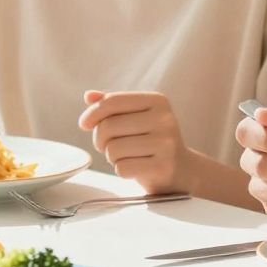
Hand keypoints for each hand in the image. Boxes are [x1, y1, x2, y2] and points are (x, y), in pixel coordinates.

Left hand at [79, 90, 195, 194]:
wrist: (182, 170)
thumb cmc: (151, 141)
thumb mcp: (136, 117)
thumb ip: (113, 105)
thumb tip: (89, 95)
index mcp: (157, 101)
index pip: (113, 101)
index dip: (92, 113)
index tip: (84, 124)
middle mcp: (164, 119)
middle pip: (108, 126)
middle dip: (100, 139)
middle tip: (109, 145)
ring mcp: (166, 143)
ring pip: (113, 149)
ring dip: (112, 157)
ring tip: (126, 156)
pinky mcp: (163, 166)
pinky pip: (122, 168)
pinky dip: (122, 170)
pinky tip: (135, 168)